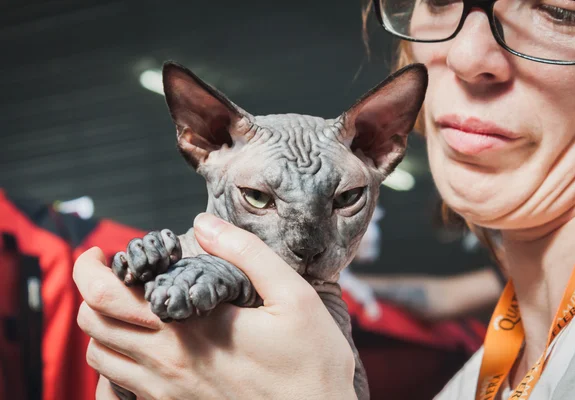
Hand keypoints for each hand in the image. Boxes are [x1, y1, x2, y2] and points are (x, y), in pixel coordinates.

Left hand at [74, 213, 356, 399]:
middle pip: (93, 324)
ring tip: (126, 305)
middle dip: (91, 290)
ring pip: (99, 357)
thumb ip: (246, 253)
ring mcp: (166, 391)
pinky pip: (118, 386)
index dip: (91, 268)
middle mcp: (168, 361)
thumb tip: (205, 222)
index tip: (103, 253)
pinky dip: (115, 360)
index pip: (108, 296)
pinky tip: (142, 345)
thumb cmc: (311, 364)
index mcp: (190, 327)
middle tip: (114, 272)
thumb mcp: (294, 297)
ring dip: (101, 326)